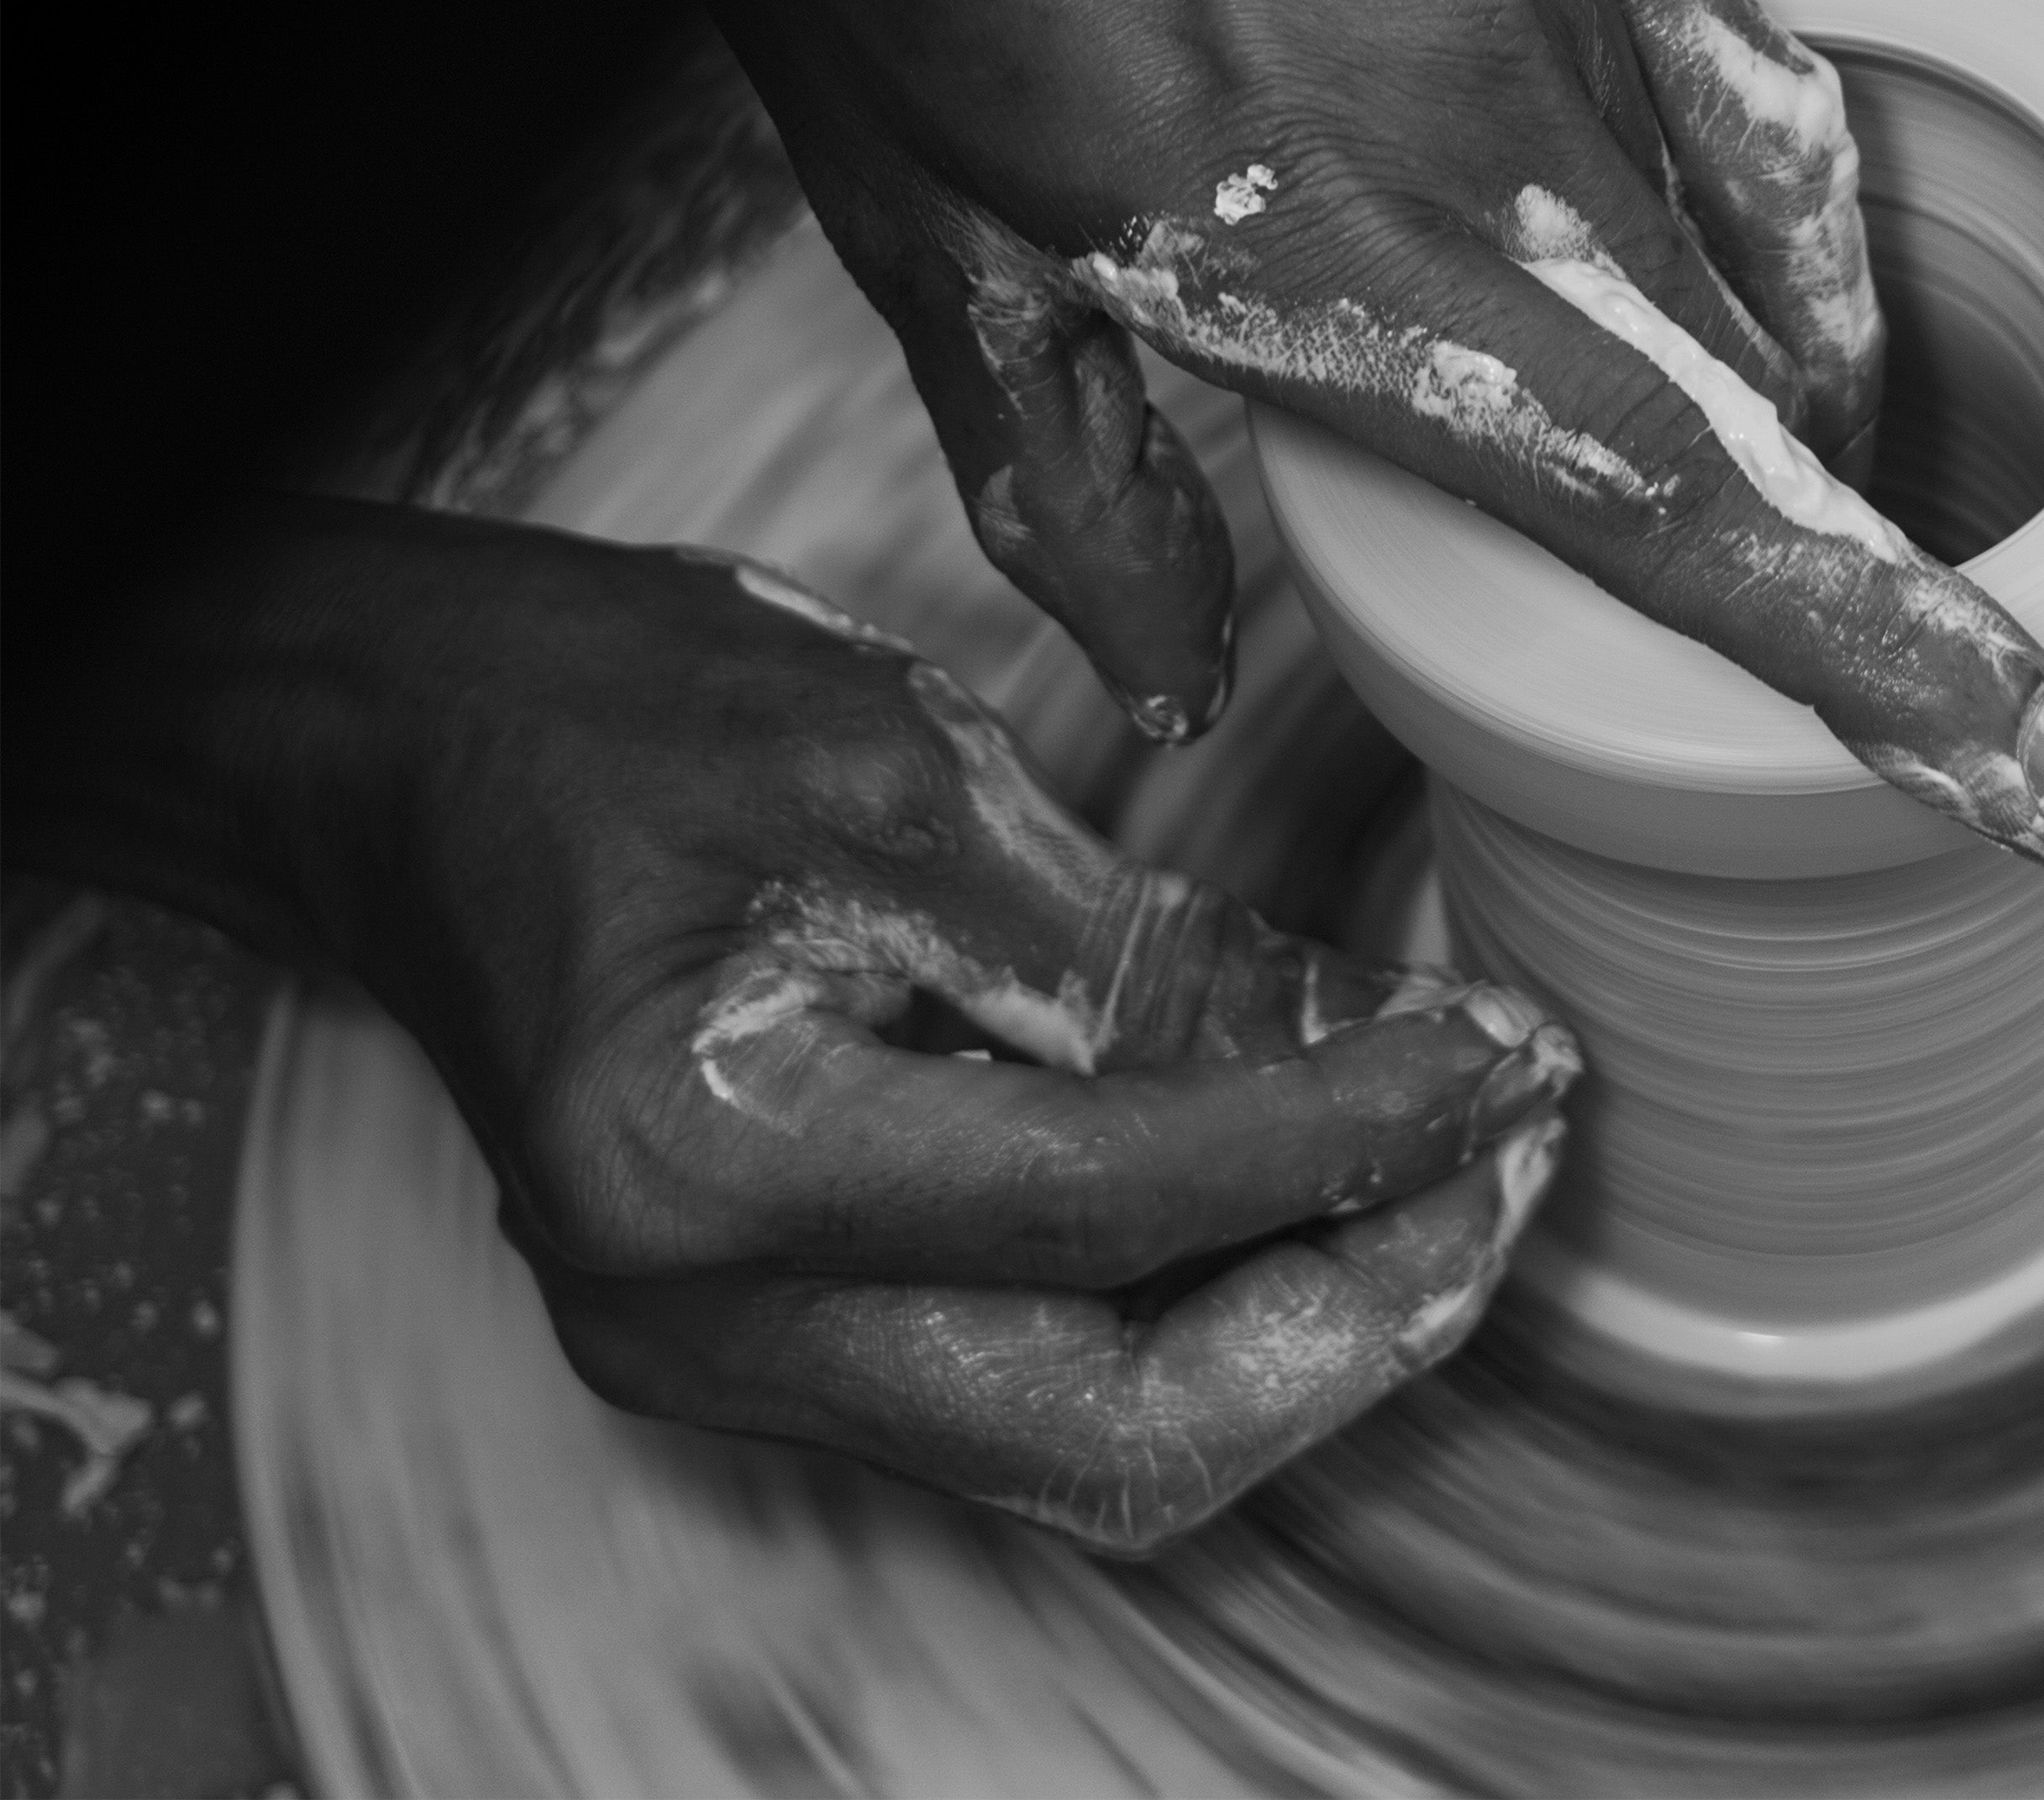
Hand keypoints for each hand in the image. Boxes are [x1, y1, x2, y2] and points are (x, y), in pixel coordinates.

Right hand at [8, 500, 1574, 1551]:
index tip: (1513, 1061)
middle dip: (1360, 1317)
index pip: (1113, 1208)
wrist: (405, 765)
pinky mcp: (776, 1343)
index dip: (1349, 1141)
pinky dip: (1207, 1308)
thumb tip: (1386, 1045)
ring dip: (1308, 1330)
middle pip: (1120, 1434)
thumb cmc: (609, 720)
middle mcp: (702, 1326)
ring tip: (1457, 1176)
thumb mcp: (897, 769)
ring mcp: (730, 1363)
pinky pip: (1042, 1384)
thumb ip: (1138, 946)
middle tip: (1513, 1163)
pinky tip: (1318, 1190)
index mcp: (707, 1167)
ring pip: (1100, 1448)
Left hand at [709, 0, 2043, 881]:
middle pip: (1744, 394)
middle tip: (1873, 659)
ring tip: (1758, 468)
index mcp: (1338, 244)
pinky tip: (1770, 256)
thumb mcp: (918, 229)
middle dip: (1835, 551)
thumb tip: (1180, 671)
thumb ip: (1076, 480)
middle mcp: (1491, 108)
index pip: (1674, 503)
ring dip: (1769, 384)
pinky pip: (1736, 49)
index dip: (1887, 659)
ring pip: (1740, 235)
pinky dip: (1778, 196)